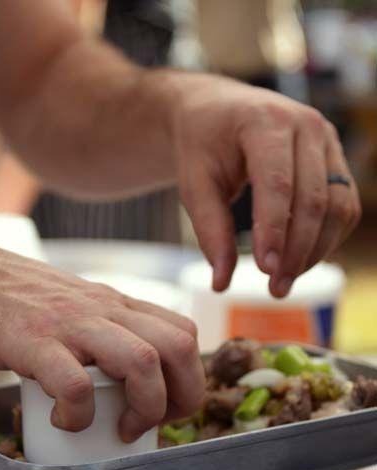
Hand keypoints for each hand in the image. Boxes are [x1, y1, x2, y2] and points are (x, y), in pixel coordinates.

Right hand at [0, 223, 203, 438]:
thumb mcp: (56, 307)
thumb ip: (86, 331)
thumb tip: (104, 381)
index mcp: (108, 302)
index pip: (182, 332)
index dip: (189, 379)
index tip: (164, 412)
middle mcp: (99, 308)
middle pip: (179, 346)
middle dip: (181, 398)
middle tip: (147, 427)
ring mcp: (66, 323)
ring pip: (142, 362)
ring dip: (142, 408)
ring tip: (115, 432)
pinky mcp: (29, 341)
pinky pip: (75, 384)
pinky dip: (78, 414)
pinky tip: (60, 422)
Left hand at [169, 74, 360, 295]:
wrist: (216, 112)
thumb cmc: (202, 146)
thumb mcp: (193, 184)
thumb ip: (210, 230)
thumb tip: (222, 283)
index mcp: (265, 121)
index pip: (278, 183)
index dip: (275, 231)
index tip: (265, 271)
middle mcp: (306, 125)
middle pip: (314, 199)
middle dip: (296, 251)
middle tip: (274, 290)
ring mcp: (327, 140)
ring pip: (337, 206)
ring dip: (315, 250)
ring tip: (284, 282)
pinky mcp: (335, 159)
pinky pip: (343, 206)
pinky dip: (327, 239)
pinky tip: (300, 261)